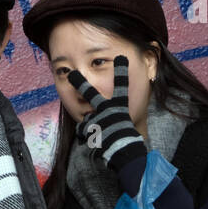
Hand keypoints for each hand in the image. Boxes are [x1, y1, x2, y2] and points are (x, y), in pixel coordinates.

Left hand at [67, 55, 146, 175]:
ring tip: (95, 132)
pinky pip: (84, 131)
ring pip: (86, 118)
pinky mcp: (90, 130)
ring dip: (88, 124)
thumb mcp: (130, 123)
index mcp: (119, 106)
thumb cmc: (129, 137)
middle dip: (80, 82)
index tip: (121, 57)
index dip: (121, 70)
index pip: (122, 85)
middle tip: (71, 74)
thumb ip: (125, 117)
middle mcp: (107, 109)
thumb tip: (136, 117)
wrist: (124, 151)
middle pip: (90, 93)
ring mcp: (97, 118)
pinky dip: (87, 136)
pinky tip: (94, 141)